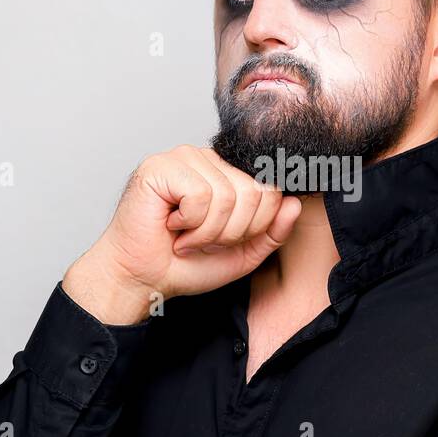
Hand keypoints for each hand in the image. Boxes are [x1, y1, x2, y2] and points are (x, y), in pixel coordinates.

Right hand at [63, 145, 301, 323]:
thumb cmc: (186, 264)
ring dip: (208, 231)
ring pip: (229, 196)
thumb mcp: (243, 253)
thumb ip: (272, 231)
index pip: (271, 189)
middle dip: (232, 232)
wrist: (143, 279)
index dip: (255, 226)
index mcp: (229, 173)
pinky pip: (201, 194)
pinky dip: (190, 223)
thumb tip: (294, 204)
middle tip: (202, 241)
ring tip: (186, 236)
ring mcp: (184, 158)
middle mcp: (209, 159)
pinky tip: (171, 225)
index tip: (224, 241)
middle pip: (254, 192)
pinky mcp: (161, 167)